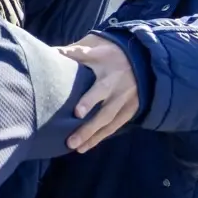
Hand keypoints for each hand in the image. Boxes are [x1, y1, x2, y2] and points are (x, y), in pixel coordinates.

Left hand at [58, 33, 139, 152]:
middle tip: (71, 140)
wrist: (143, 61)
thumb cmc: (112, 55)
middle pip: (104, 113)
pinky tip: (86, 146)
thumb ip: (77, 52)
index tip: (77, 113)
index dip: (89, 101)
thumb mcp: (98, 49)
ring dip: (93, 136)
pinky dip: (101, 137)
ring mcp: (126, 103)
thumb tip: (54, 52)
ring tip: (76, 147)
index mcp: (110, 75)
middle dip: (89, 127)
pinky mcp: (129, 111)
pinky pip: (115, 127)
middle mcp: (119, 92)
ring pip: (109, 123)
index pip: (100, 89)